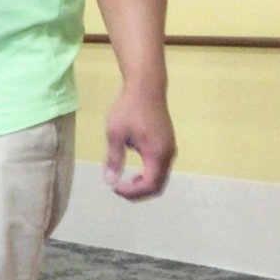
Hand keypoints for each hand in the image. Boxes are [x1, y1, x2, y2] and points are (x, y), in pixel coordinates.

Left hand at [104, 83, 175, 199]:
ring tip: (125, 182)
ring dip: (144, 184)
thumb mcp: (115, 134)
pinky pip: (161, 168)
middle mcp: (168, 154)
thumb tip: (109, 181)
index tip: (115, 188)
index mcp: (157, 154)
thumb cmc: (128, 109)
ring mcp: (170, 148)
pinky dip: (149, 175)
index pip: (149, 185)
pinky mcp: (168, 143)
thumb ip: (114, 159)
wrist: (146, 87)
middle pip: (158, 185)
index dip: (132, 192)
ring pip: (161, 177)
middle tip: (119, 189)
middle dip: (139, 192)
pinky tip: (135, 171)